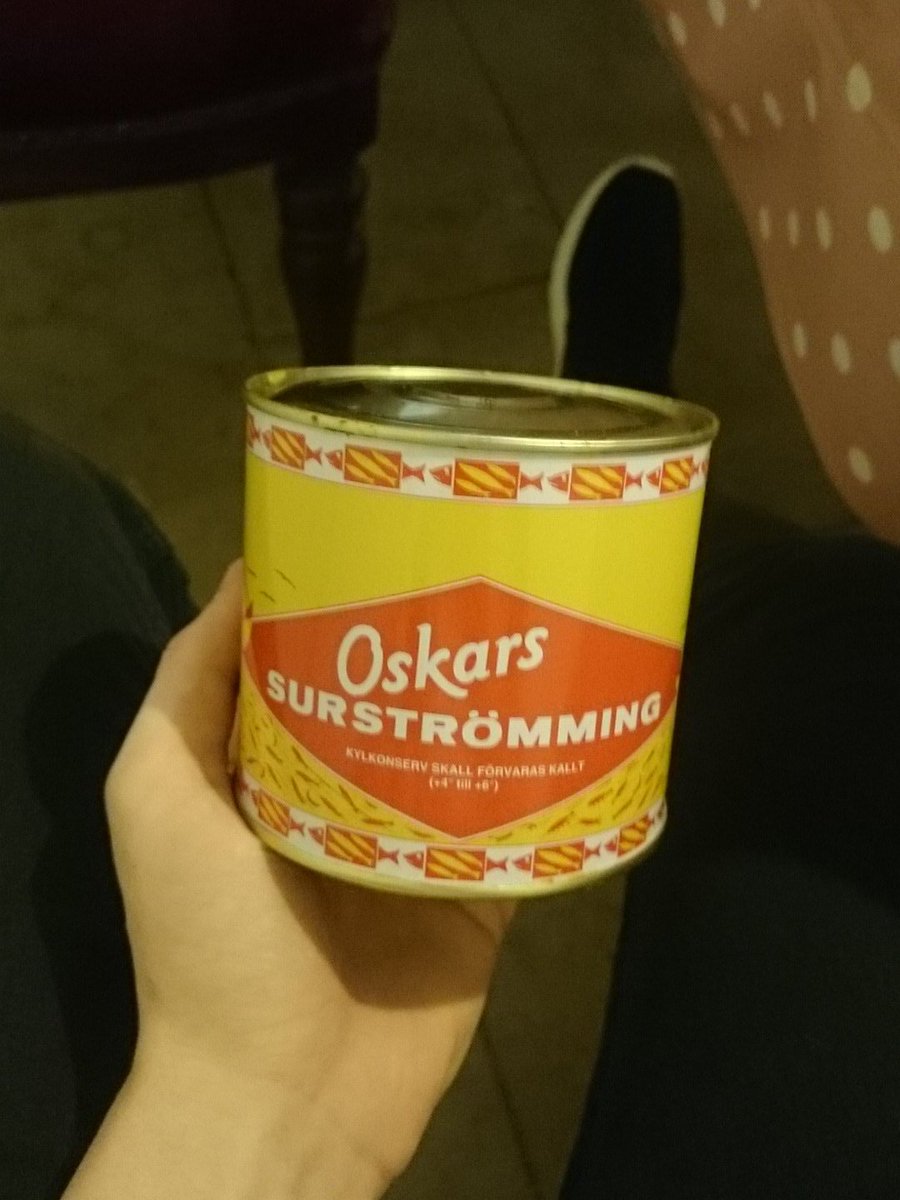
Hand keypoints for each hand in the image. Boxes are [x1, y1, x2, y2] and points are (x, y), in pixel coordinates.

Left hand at [100, 561, 514, 1194]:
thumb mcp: (156, 794)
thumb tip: (244, 574)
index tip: (392, 526)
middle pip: (401, 699)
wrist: (285, 1097)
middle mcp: (347, 794)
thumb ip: (189, 688)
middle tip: (494, 562)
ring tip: (554, 626)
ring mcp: (417, 845)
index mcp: (271, 766)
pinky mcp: (475, 894)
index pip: (314, 660)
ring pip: (468, 754)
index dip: (346, 598)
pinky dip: (547, 785)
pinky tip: (586, 721)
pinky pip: (520, 827)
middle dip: (439, 642)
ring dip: (502, 705)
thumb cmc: (208, 937)